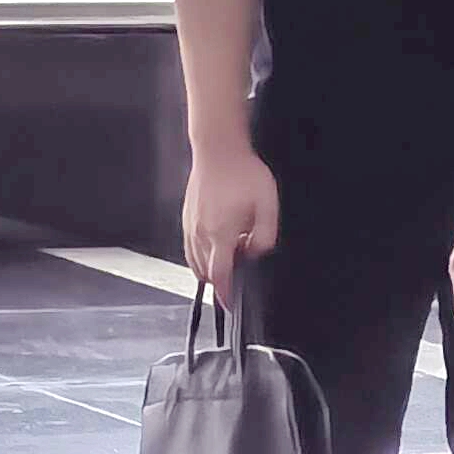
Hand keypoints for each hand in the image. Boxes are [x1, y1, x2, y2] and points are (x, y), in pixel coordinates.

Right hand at [183, 144, 279, 301]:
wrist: (218, 149)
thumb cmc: (243, 172)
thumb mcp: (267, 204)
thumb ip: (265, 235)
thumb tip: (255, 253)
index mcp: (221, 233)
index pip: (220, 274)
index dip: (225, 294)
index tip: (229, 304)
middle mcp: (201, 233)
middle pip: (206, 271)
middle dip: (220, 280)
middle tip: (236, 276)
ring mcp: (191, 225)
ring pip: (195, 261)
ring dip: (209, 269)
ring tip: (226, 262)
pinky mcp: (186, 217)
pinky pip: (189, 247)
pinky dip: (199, 256)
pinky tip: (213, 247)